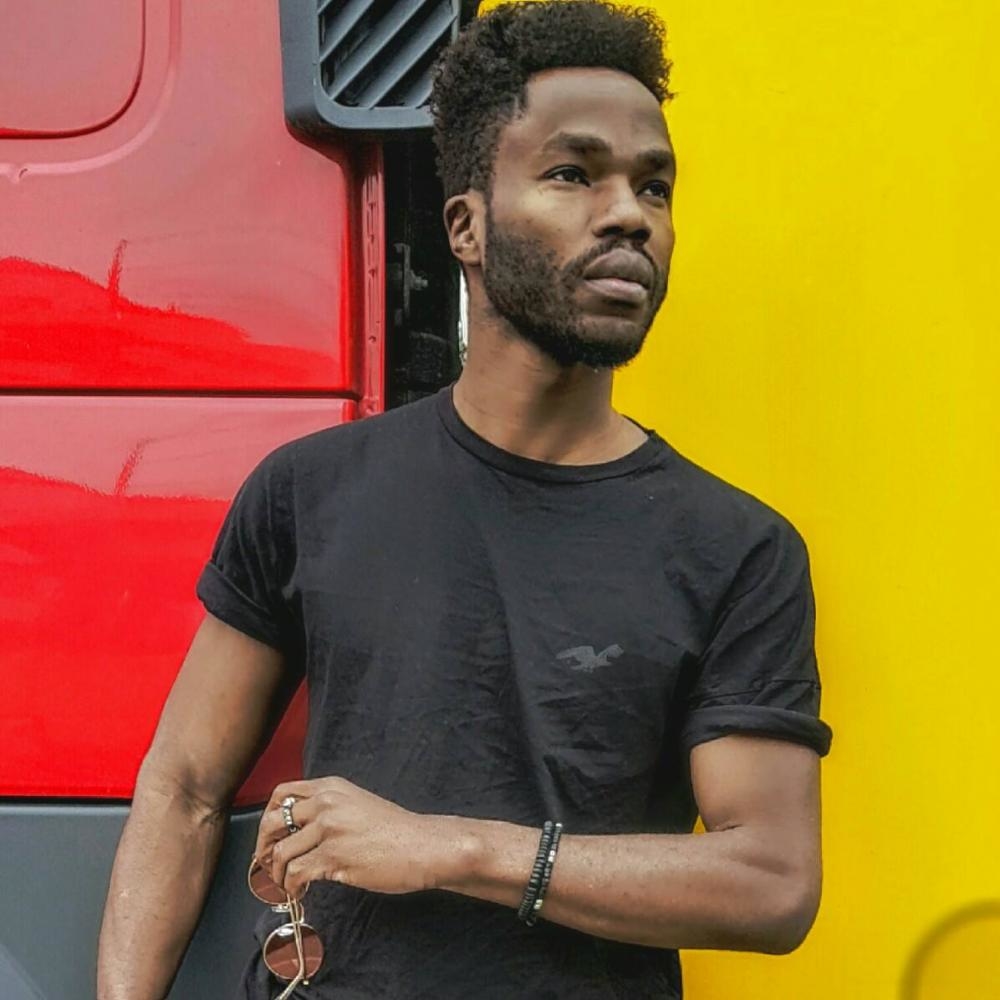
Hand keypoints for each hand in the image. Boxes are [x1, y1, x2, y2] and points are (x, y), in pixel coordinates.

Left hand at [254, 777, 457, 898]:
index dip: (268, 817)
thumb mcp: (358, 803)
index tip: (269, 836)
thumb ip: (329, 809)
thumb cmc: (396, 830)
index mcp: (331, 787)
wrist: (422, 844)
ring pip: (281, 852)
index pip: (282, 793)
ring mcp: (329, 829)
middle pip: (272, 821)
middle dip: (263, 847)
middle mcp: (326, 803)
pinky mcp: (334, 857)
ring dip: (278, 874)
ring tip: (288, 884)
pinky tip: (301, 891)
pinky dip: (292, 887)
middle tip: (266, 864)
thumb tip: (301, 831)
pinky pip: (296, 873)